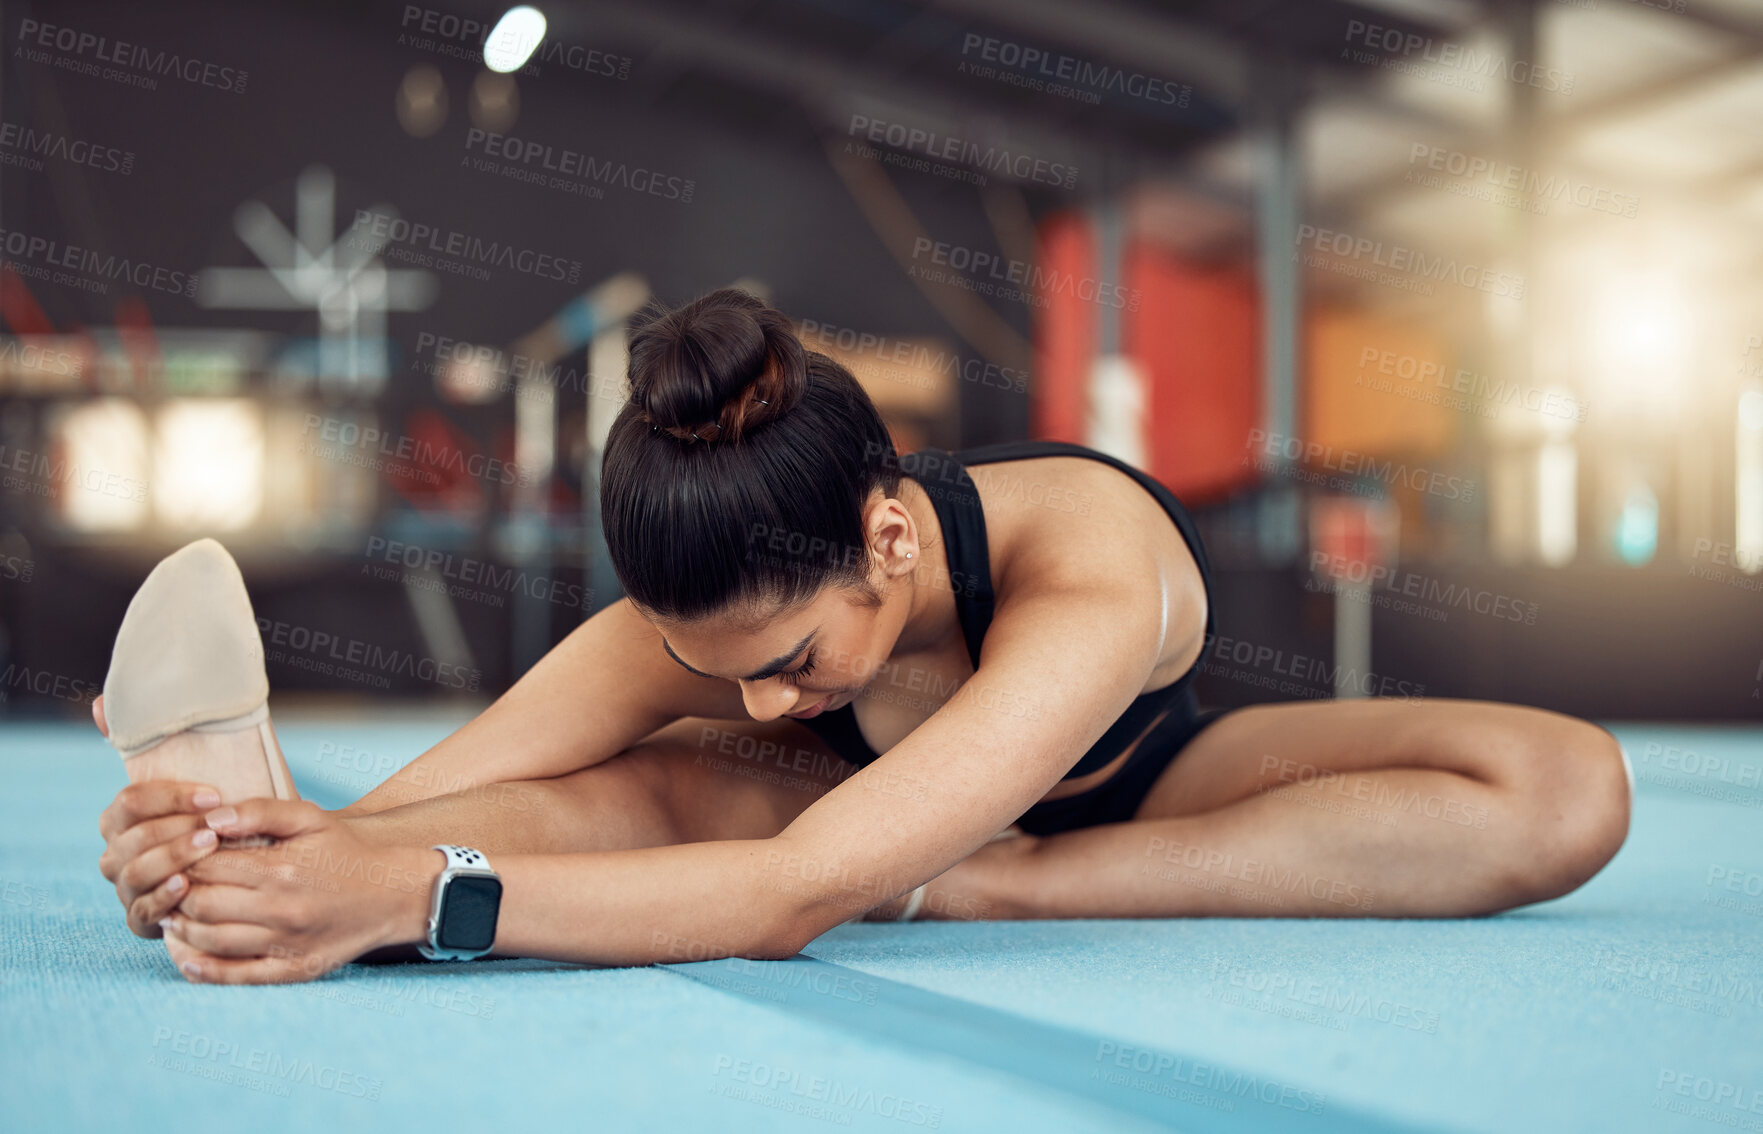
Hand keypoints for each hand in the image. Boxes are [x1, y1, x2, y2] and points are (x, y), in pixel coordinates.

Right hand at [93, 694, 222, 937]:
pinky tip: (187, 885)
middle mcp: (117, 854)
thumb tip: (100, 704)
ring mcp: (127, 888)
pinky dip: (164, 898)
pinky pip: (143, 913)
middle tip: (217, 824)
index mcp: (120, 819)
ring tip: (209, 846)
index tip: (214, 794)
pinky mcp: (143, 920)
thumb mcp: (192, 778)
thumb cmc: (211, 817)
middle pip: (133, 839)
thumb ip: (148, 741)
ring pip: (136, 873)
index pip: (130, 802)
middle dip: (176, 828)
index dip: (170, 797)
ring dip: (173, 858)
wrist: (239, 863)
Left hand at [160, 799, 440, 984]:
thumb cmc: (345, 852)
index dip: (181, 858)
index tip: (176, 854)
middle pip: (200, 905)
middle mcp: (280, 910)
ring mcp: (286, 944)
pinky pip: (236, 977)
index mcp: (280, 869)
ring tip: (174, 914)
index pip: (206, 866)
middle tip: (168, 885)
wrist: (392, 894)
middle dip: (175, 893)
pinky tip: (186, 957)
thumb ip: (259, 811)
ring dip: (181, 929)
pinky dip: (203, 970)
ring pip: (210, 941)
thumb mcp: (310, 818)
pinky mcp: (293, 970)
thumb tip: (210, 818)